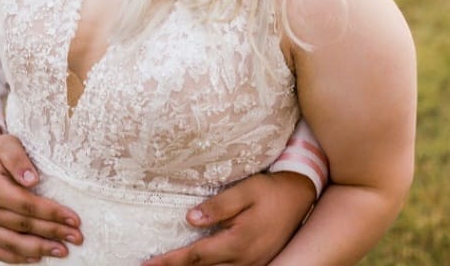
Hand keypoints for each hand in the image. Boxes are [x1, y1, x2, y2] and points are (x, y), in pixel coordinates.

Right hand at [0, 127, 83, 261]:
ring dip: (40, 249)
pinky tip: (38, 257)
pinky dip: (17, 258)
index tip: (74, 219)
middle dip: (53, 232)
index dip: (52, 213)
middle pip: (24, 225)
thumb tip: (32, 180)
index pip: (27, 205)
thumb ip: (17, 159)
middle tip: (77, 237)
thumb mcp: (6, 144)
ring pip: (12, 243)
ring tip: (63, 251)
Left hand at [141, 172, 315, 265]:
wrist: (300, 197)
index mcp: (238, 242)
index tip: (149, 263)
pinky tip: (198, 265)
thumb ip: (218, 206)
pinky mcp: (258, 263)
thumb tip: (190, 218)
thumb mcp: (245, 190)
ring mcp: (252, 264)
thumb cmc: (270, 191)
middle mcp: (245, 260)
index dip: (170, 261)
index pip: (195, 256)